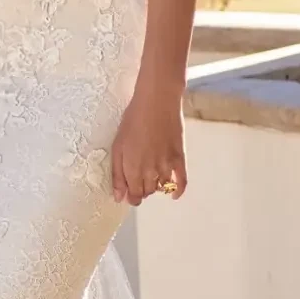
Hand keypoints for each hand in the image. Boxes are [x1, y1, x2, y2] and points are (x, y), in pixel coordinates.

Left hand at [110, 83, 187, 207]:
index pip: (134, 195)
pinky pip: (182, 182)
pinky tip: (173, 195)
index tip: (129, 194)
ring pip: (161, 188)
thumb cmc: (133, 119)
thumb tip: (119, 198)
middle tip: (138, 181)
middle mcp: (150, 171)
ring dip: (155, 187)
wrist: (157, 101)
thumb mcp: (118, 145)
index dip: (131, 197)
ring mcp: (167, 165)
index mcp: (132, 168)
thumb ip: (117, 174)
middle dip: (141, 191)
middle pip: (147, 192)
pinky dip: (178, 191)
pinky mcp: (179, 158)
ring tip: (151, 178)